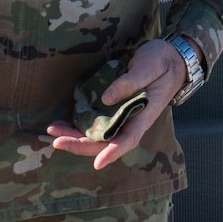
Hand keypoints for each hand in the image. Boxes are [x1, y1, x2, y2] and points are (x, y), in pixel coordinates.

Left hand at [44, 40, 187, 169]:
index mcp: (144, 115)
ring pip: (97, 133)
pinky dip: (78, 123)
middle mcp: (131, 120)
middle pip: (105, 141)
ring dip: (75, 135)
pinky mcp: (114, 106)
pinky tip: (61, 122)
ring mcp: (122, 115)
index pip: (128, 139)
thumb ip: (129, 82)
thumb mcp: (148, 67)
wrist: (170, 57)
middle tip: (56, 142)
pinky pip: (95, 120)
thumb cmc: (161, 62)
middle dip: (80, 144)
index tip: (97, 164)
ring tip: (52, 130)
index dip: (113, 152)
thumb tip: (105, 99)